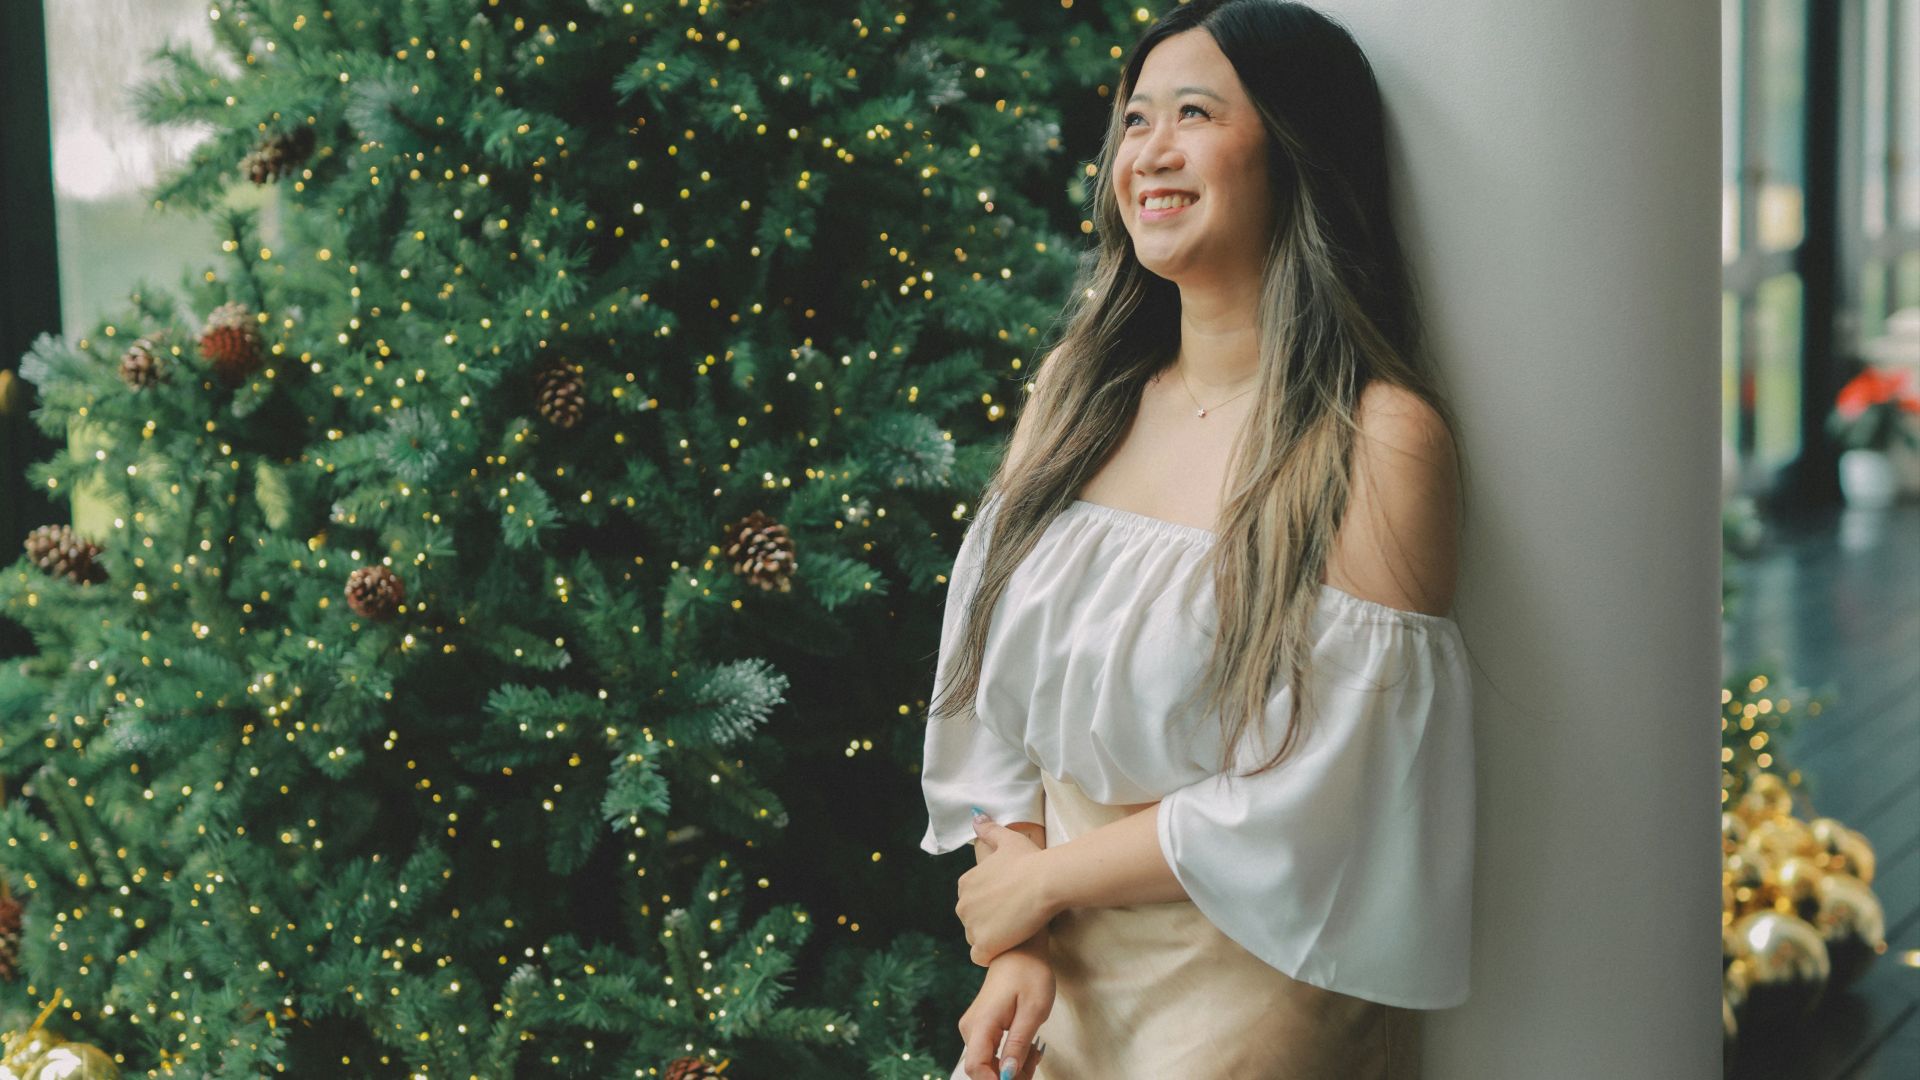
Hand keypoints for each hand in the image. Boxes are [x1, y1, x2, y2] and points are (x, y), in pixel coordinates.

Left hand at [956, 813, 1053, 966]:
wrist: (1046, 883)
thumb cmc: (1030, 860)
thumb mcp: (1008, 840)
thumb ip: (989, 830)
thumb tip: (975, 817)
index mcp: (966, 883)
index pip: (973, 900)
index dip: (992, 903)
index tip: (1010, 901)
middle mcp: (963, 905)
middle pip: (973, 920)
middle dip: (990, 922)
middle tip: (1016, 917)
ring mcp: (972, 926)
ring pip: (977, 939)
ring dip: (993, 938)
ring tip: (1015, 931)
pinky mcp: (984, 945)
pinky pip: (981, 956)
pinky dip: (992, 954)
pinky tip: (1008, 946)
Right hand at [956, 936, 1052, 1079]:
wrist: (1019, 951)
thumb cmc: (1029, 974)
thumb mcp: (1033, 1010)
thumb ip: (1019, 1044)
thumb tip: (1008, 1075)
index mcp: (982, 1023)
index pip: (976, 1067)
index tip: (1019, 1079)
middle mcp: (970, 1028)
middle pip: (983, 1070)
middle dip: (1010, 1077)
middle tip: (1035, 1062)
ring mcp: (973, 1028)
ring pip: (988, 1065)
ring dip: (1013, 1068)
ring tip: (1036, 1052)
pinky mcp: (979, 1028)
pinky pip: (990, 1054)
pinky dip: (1010, 1058)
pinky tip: (1027, 1049)